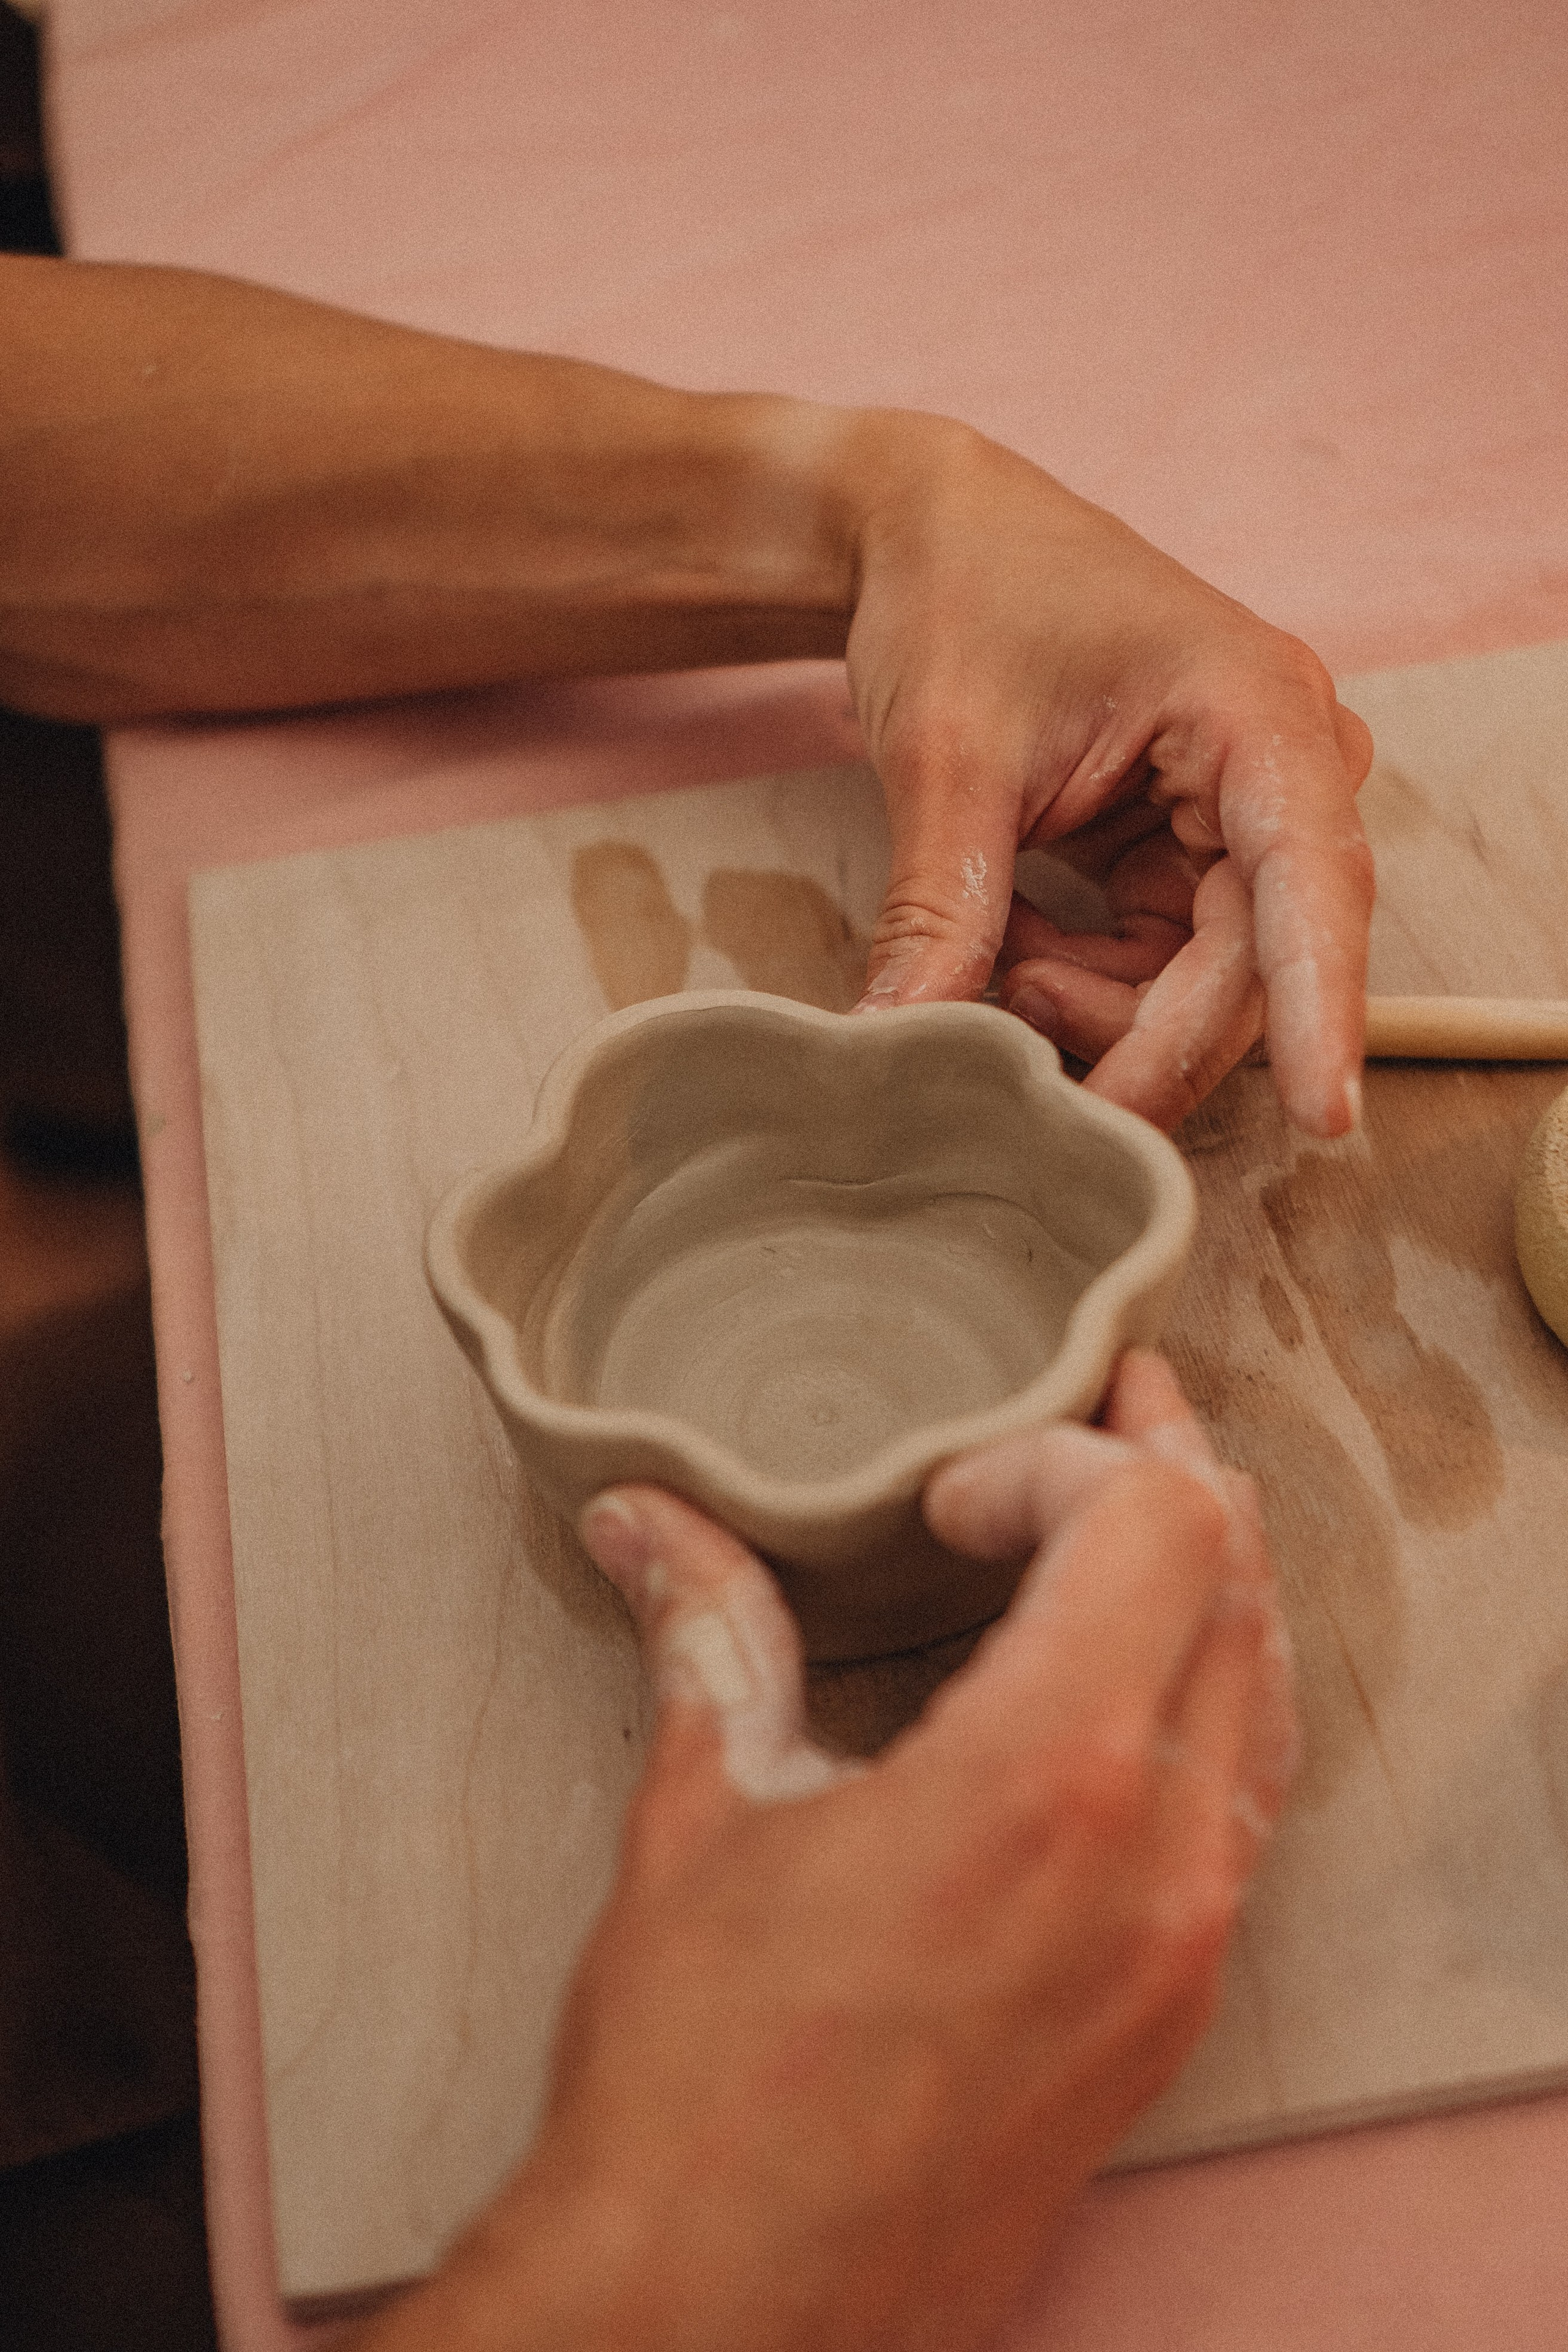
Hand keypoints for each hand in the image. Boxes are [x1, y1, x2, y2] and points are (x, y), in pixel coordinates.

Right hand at [368, 1356, 1295, 2351]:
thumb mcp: (701, 1822)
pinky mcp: (1171, 2017)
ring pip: (1267, 1699)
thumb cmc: (700, 2082)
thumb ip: (705, 1634)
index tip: (958, 1494)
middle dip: (1172, 1477)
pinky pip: (1246, 1811)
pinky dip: (1213, 1708)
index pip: (1154, 1521)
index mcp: (1041, 1781)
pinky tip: (1136, 1691)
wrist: (728, 2312)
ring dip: (1210, 1590)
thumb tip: (648, 1521)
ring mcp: (1181, 1950)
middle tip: (1106, 1416)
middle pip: (1237, 1589)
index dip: (1062, 1459)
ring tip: (1136, 1526)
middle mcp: (1152, 1861)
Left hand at [840, 418, 1374, 1135]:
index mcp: (1255, 713)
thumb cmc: (959, 599)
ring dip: (1097, 1010)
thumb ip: (940, 909)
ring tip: (993, 965)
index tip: (1326, 1114)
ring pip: (1204, 985)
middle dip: (1143, 1039)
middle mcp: (1280, 768)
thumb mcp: (946, 757)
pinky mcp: (1190, 853)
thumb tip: (898, 1043)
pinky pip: (1158, 966)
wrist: (928, 538)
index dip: (1320, 1006)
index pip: (1313, 884)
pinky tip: (1012, 945)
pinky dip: (1080, 981)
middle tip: (1035, 1088)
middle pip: (1251, 964)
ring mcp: (1241, 815)